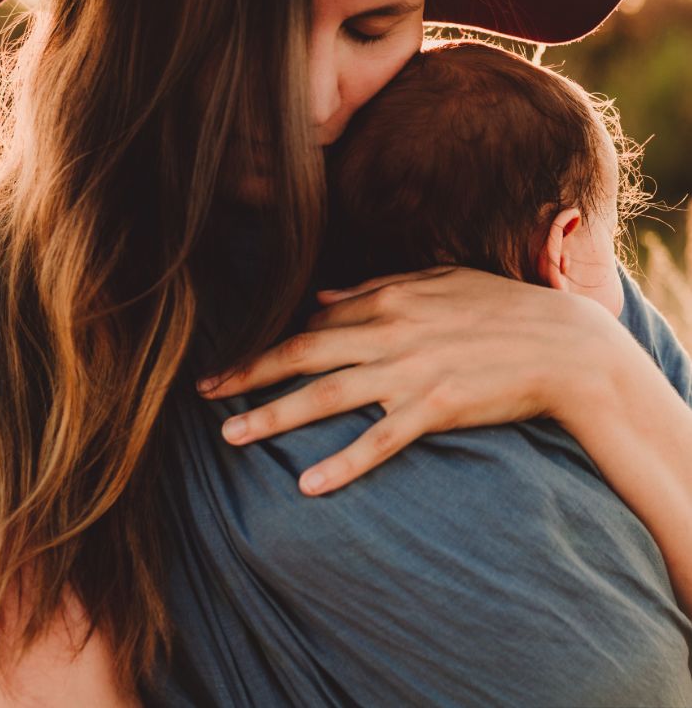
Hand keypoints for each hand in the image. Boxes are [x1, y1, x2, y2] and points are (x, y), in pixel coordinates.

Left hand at [196, 266, 610, 495]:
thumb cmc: (498, 306)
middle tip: (204, 394)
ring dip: (274, 414)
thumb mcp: (436, 282)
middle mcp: (389, 333)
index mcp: (388, 299)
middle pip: (303, 355)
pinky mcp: (435, 409)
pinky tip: (308, 484)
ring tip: (232, 435)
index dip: (268, 344)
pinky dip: (343, 462)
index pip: (313, 324)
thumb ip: (376, 287)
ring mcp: (410, 373)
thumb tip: (322, 298)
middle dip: (249, 374)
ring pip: (327, 395)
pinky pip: (380, 440)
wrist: (561, 342)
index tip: (233, 362)